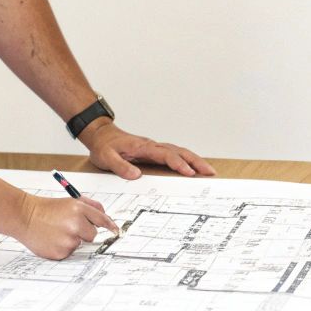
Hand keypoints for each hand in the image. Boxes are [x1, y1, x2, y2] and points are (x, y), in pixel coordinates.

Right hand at [16, 192, 117, 258]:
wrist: (24, 216)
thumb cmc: (46, 209)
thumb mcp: (69, 201)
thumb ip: (89, 206)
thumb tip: (105, 215)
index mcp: (79, 209)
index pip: (102, 219)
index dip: (110, 226)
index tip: (116, 231)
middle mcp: (76, 224)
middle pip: (93, 235)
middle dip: (84, 232)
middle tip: (68, 226)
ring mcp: (68, 240)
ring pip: (80, 244)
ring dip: (72, 240)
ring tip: (56, 232)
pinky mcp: (61, 252)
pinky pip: (69, 253)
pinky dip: (62, 248)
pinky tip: (52, 239)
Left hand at [79, 121, 215, 179]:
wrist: (101, 135)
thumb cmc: (104, 146)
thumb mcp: (106, 157)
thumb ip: (120, 166)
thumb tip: (136, 175)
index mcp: (143, 147)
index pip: (165, 155)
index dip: (178, 164)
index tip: (189, 172)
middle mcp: (152, 146)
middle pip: (179, 151)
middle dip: (196, 161)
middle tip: (210, 171)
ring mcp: (154, 148)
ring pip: (179, 152)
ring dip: (194, 160)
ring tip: (208, 170)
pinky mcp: (154, 152)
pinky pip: (174, 155)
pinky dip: (186, 160)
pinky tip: (193, 167)